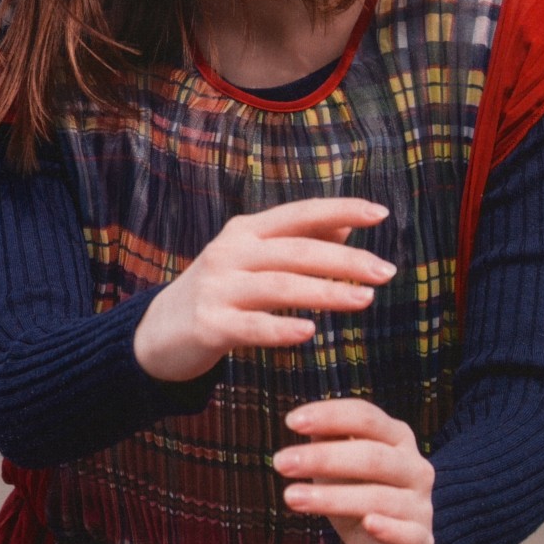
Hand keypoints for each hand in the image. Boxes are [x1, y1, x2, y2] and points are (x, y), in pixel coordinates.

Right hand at [132, 197, 394, 384]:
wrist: (157, 333)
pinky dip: (280, 328)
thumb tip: (346, 229)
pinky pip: (251, 326)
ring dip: (325, 292)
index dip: (340, 210)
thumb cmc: (218, 294)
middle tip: (386, 271)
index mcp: (246, 233)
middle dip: (345, 261)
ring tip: (364, 300)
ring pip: (279, 286)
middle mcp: (231, 253)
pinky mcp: (208, 324)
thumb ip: (295, 244)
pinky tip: (309, 331)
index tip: (380, 213)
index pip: (300, 214)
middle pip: (296, 251)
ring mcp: (218, 288)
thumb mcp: (252, 260)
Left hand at [273, 397, 434, 543]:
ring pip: (379, 498)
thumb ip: (327, 439)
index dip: (330, 416)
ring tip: (291, 497)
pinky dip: (389, 529)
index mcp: (397, 438)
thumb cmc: (359, 494)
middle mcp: (414, 467)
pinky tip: (367, 524)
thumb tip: (304, 420)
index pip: (366, 417)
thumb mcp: (340, 464)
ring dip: (332, 498)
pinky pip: (408, 534)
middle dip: (323, 458)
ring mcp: (420, 504)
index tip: (291, 422)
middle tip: (280, 462)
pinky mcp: (421, 540)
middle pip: (371, 456)